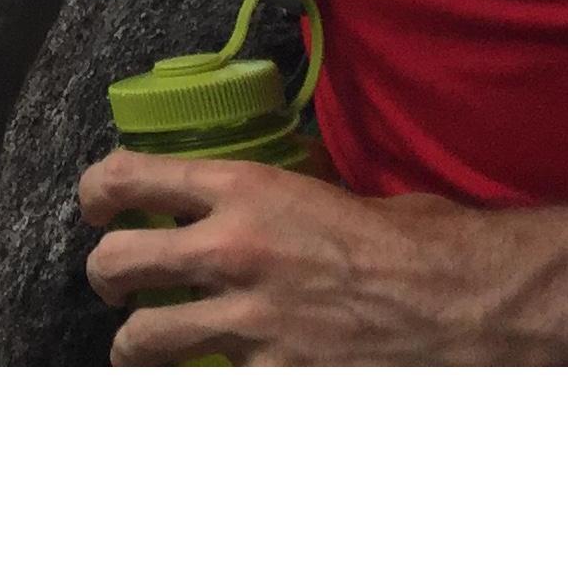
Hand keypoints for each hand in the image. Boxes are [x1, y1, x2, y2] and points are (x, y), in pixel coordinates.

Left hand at [76, 146, 537, 361]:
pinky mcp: (276, 377)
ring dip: (133, 346)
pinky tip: (207, 385)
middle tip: (115, 286)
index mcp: (244, 191)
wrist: (470, 302)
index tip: (97, 206)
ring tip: (137, 350)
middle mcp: (232, 251)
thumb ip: (273, 201)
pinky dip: (201, 389)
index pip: (129, 177)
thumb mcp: (330, 191)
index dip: (97, 192)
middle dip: (106, 277)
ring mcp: (250, 320)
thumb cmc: (417, 241)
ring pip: (142, 340)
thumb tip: (246, 211)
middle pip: (116, 264)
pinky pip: (206, 388)